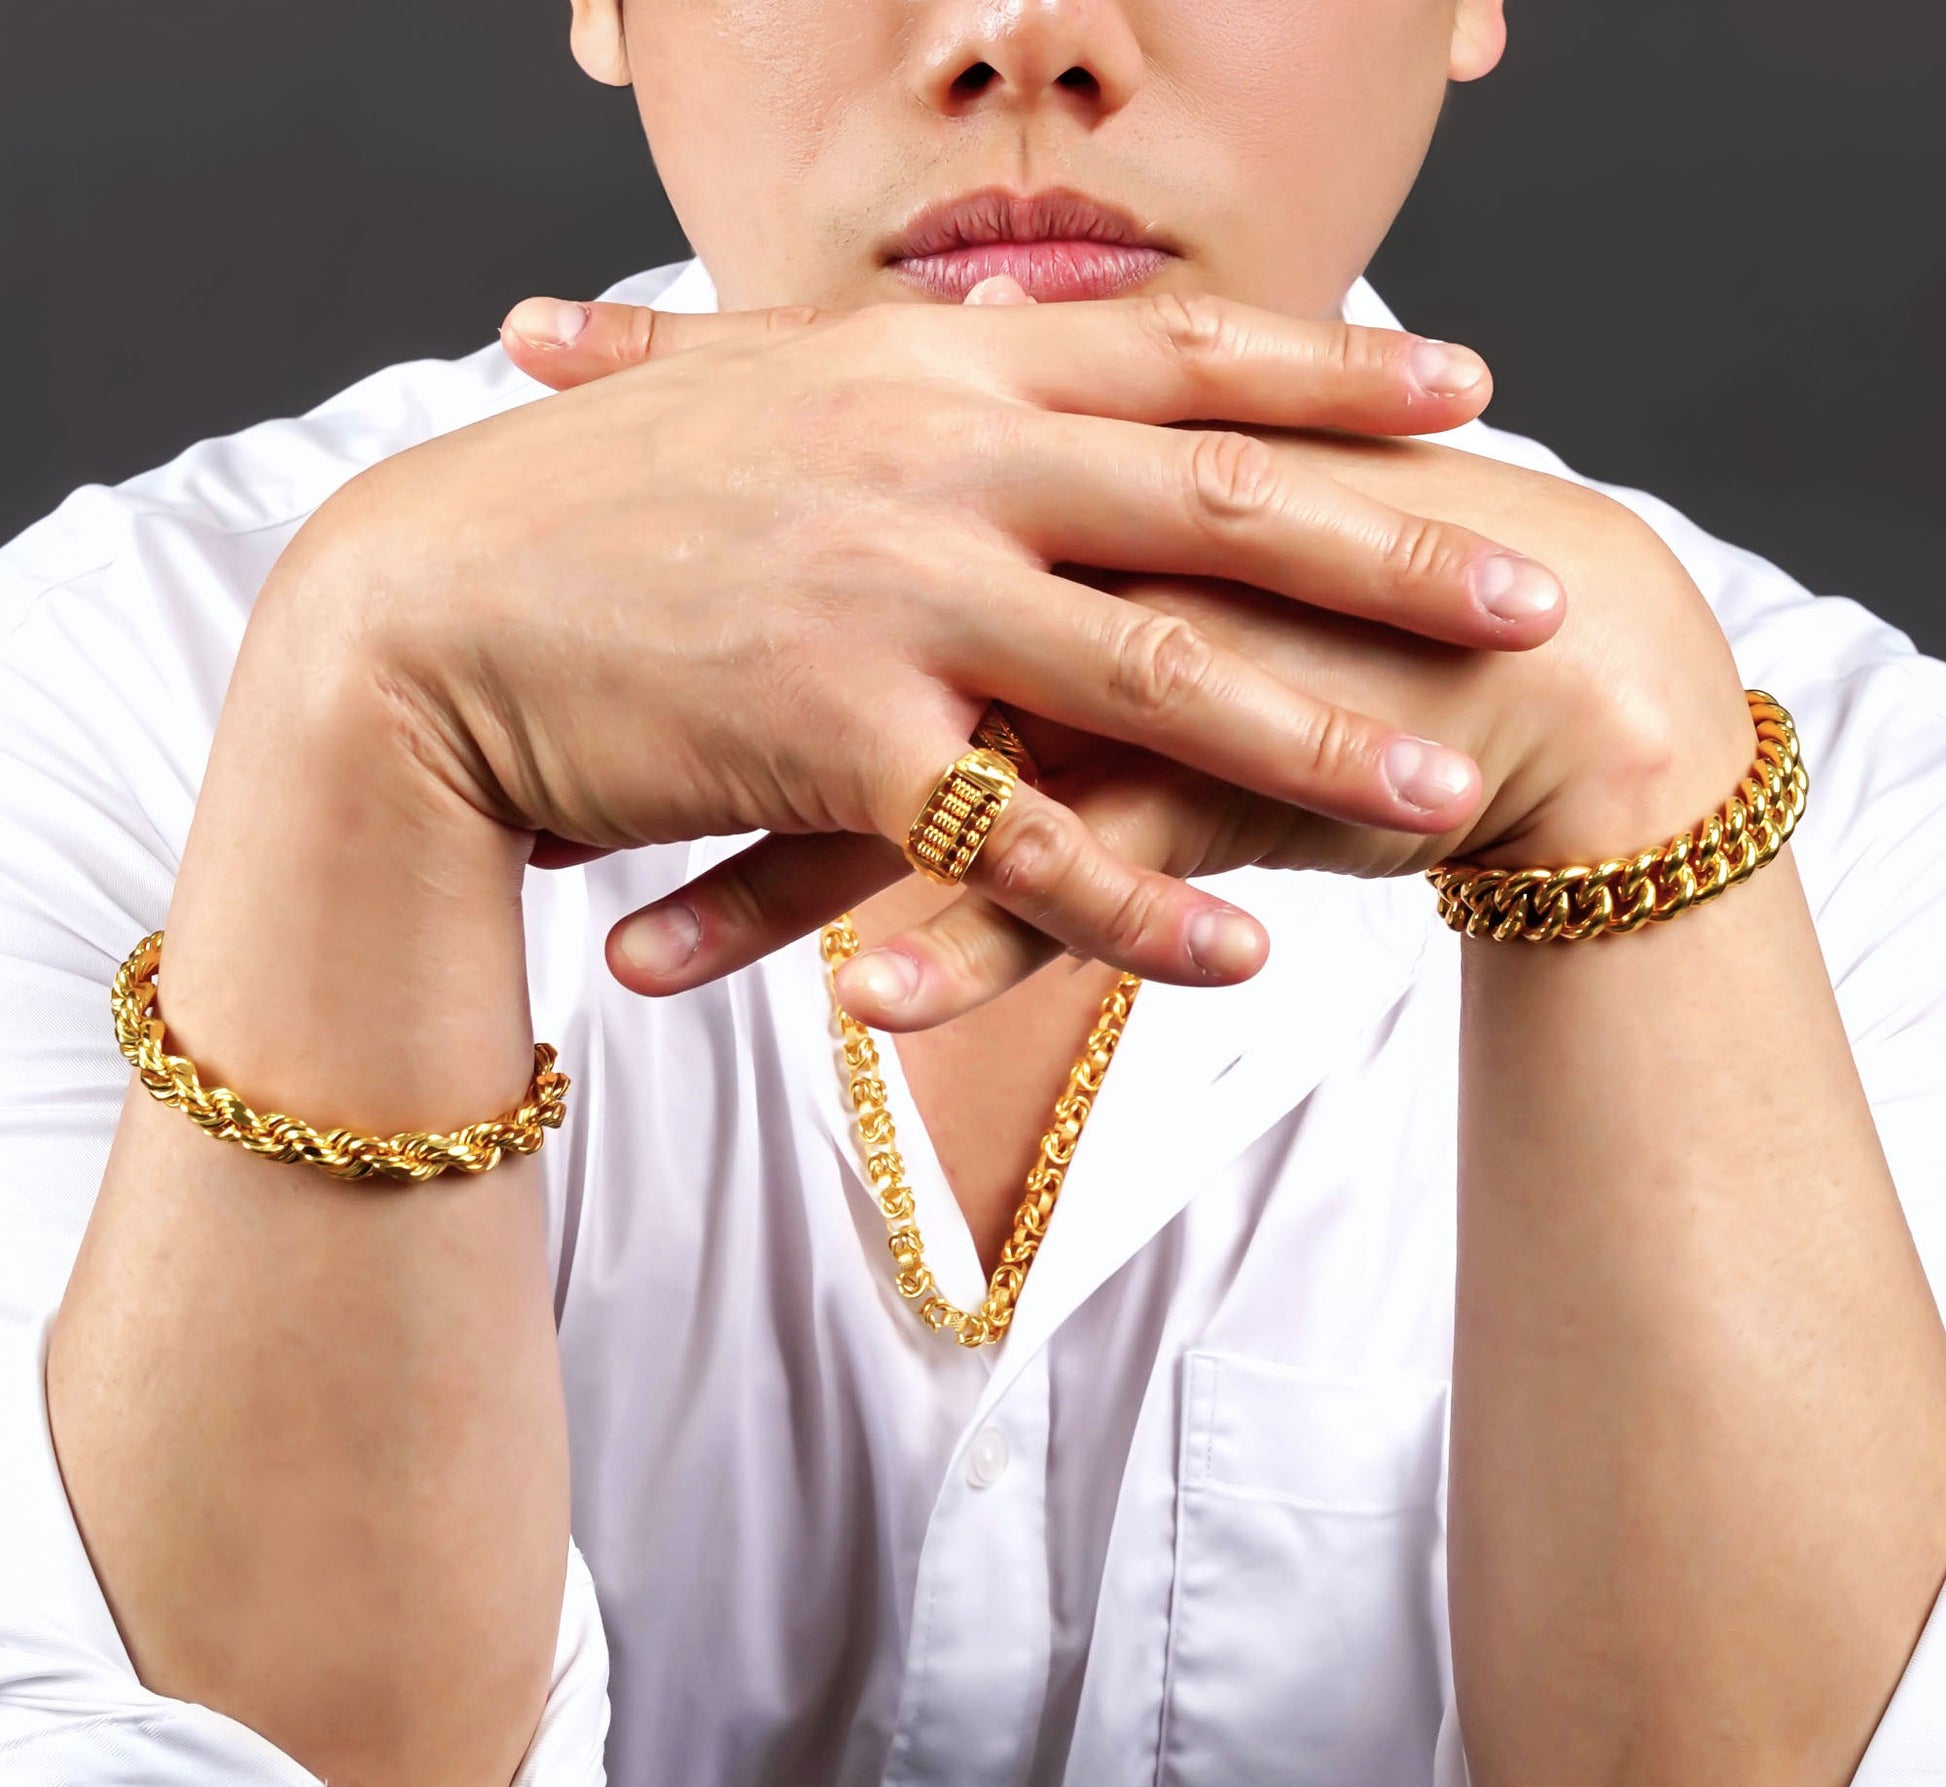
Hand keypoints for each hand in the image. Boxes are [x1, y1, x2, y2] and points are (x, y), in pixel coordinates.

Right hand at [291, 285, 1560, 993]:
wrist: (423, 613)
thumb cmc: (591, 514)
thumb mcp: (761, 405)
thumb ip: (904, 398)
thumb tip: (999, 379)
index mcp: (929, 369)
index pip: (1175, 354)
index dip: (1332, 370)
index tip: (1467, 382)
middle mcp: (934, 459)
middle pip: (1212, 504)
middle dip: (1390, 549)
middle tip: (1533, 592)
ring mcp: (891, 594)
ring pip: (1148, 675)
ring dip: (1311, 742)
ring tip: (1442, 800)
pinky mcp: (836, 736)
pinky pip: (1021, 838)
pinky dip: (1135, 899)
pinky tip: (1241, 954)